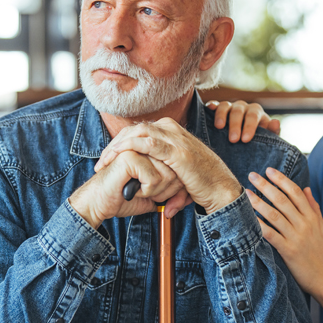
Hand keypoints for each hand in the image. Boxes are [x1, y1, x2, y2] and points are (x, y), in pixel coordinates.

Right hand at [69, 150, 186, 228]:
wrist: (97, 205)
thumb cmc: (121, 200)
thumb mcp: (151, 197)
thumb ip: (167, 193)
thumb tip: (181, 197)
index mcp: (151, 152)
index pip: (178, 168)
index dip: (174, 188)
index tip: (159, 197)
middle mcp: (146, 147)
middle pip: (176, 170)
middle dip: (166, 191)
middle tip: (146, 195)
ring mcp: (137, 148)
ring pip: (168, 173)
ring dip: (156, 191)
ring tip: (138, 192)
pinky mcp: (130, 156)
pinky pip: (154, 177)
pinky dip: (146, 191)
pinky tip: (132, 190)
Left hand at [95, 118, 242, 214]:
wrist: (221, 189)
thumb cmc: (201, 183)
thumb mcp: (177, 172)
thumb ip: (162, 173)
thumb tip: (154, 194)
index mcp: (172, 131)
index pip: (138, 130)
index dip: (120, 142)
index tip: (107, 159)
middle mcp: (173, 129)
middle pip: (135, 128)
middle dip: (115, 143)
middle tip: (101, 161)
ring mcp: (176, 138)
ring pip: (138, 131)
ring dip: (118, 145)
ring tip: (105, 160)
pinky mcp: (176, 151)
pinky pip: (147, 143)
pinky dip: (130, 148)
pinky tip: (119, 157)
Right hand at [206, 100, 280, 142]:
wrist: (245, 137)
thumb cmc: (257, 138)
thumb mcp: (267, 136)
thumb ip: (273, 131)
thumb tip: (276, 122)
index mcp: (255, 111)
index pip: (253, 116)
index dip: (250, 127)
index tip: (246, 140)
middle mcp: (242, 107)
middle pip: (238, 112)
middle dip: (235, 125)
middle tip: (233, 140)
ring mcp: (229, 107)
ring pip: (225, 106)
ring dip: (221, 115)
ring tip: (219, 127)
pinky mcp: (217, 109)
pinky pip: (214, 105)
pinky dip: (211, 106)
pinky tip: (208, 109)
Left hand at [246, 168, 322, 296]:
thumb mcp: (322, 228)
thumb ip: (314, 207)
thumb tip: (306, 188)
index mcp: (312, 217)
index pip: (296, 192)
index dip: (282, 179)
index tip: (269, 170)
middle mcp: (304, 224)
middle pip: (282, 200)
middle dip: (266, 186)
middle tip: (252, 175)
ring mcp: (296, 237)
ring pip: (274, 215)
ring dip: (258, 202)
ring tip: (246, 193)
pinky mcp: (289, 251)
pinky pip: (271, 235)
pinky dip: (259, 225)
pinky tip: (249, 218)